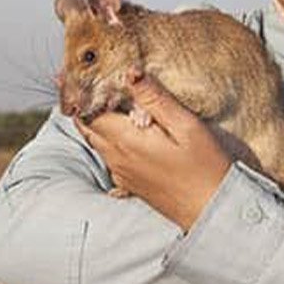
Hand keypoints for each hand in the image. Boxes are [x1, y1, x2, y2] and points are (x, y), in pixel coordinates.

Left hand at [77, 69, 231, 230]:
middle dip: (81, 105)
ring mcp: (122, 173)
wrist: (214, 210)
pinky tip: (121, 129)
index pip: (89, 113)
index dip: (80, 93)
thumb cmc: (205, 167)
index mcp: (126, 141)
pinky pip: (109, 156)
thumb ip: (155, 99)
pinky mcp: (130, 183)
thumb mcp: (186, 126)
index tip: (70, 75)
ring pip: (97, 142)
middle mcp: (117, 159)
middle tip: (77, 83)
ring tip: (97, 100)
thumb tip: (129, 73)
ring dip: (93, 121)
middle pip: (87, 127)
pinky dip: (106, 138)